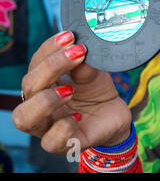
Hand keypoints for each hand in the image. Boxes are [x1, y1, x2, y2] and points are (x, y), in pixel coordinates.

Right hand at [12, 31, 131, 153]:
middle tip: (77, 54)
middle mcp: (39, 104)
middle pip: (28, 86)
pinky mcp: (65, 143)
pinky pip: (50, 142)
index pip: (36, 63)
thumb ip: (85, 65)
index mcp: (43, 83)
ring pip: (24, 118)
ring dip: (45, 100)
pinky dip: (62, 128)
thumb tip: (79, 50)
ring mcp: (48, 125)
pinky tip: (78, 116)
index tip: (70, 36)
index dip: (49, 48)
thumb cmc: (96, 92)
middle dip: (51, 67)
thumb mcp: (93, 73)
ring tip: (70, 89)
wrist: (114, 114)